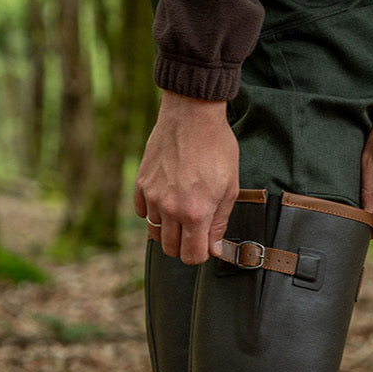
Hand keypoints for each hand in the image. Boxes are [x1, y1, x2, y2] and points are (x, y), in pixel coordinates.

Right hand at [134, 90, 239, 263]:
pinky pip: (142, 212)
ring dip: (169, 230)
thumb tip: (213, 248)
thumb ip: (220, 222)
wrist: (193, 116)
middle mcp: (170, 209)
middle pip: (170, 249)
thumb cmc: (217, 149)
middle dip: (184, 246)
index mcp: (195, 213)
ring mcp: (152, 196)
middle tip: (196, 232)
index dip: (201, 254)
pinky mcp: (141, 183)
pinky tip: (167, 200)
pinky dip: (152, 212)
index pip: (191, 256)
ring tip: (182, 214)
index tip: (206, 246)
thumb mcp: (230, 188)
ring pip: (155, 232)